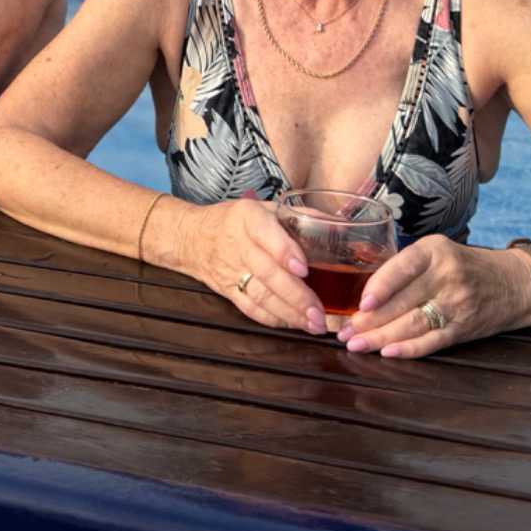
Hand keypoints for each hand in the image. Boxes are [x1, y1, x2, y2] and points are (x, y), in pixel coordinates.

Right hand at [174, 197, 325, 332]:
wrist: (191, 237)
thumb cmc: (234, 220)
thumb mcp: (263, 207)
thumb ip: (299, 216)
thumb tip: (339, 227)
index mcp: (248, 217)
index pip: (266, 234)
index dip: (284, 252)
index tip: (304, 269)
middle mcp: (238, 244)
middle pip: (267, 272)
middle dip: (296, 295)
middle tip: (319, 312)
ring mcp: (230, 270)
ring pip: (261, 295)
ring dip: (289, 313)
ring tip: (314, 324)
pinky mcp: (227, 291)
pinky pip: (251, 309)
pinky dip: (274, 319)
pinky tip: (294, 324)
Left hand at [338, 236, 530, 357]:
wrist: (517, 284)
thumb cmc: (466, 265)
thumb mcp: (437, 251)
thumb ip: (405, 266)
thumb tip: (359, 290)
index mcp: (434, 251)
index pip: (402, 267)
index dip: (380, 287)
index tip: (361, 303)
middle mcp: (446, 276)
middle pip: (403, 302)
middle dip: (369, 320)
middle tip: (343, 331)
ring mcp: (457, 304)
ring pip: (414, 324)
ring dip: (381, 337)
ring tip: (356, 345)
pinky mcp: (464, 328)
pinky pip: (433, 341)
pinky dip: (409, 349)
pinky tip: (388, 353)